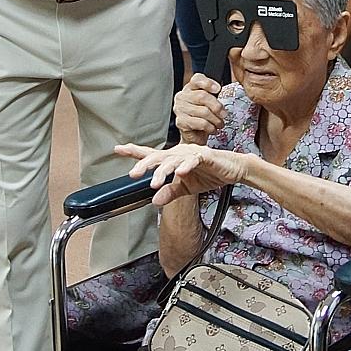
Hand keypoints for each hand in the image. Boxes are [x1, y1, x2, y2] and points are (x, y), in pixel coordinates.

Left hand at [115, 141, 246, 205]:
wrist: (232, 170)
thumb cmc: (209, 174)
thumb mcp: (187, 188)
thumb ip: (170, 192)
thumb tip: (154, 201)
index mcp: (173, 159)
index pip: (151, 155)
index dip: (134, 151)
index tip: (118, 149)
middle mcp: (179, 153)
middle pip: (158, 156)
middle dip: (144, 165)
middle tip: (133, 174)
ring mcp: (192, 153)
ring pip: (173, 160)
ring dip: (163, 171)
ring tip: (154, 183)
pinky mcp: (205, 156)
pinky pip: (193, 160)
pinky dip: (187, 166)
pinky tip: (181, 172)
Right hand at [174, 73, 224, 144]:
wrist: (195, 135)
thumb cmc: (203, 116)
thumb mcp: (210, 103)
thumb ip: (214, 95)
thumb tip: (221, 92)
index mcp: (190, 88)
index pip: (197, 79)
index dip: (208, 83)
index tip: (218, 89)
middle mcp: (182, 96)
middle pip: (202, 96)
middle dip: (217, 107)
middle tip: (224, 114)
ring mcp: (179, 109)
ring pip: (203, 111)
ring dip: (216, 120)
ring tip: (220, 124)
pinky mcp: (181, 122)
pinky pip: (200, 123)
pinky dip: (210, 127)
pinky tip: (213, 129)